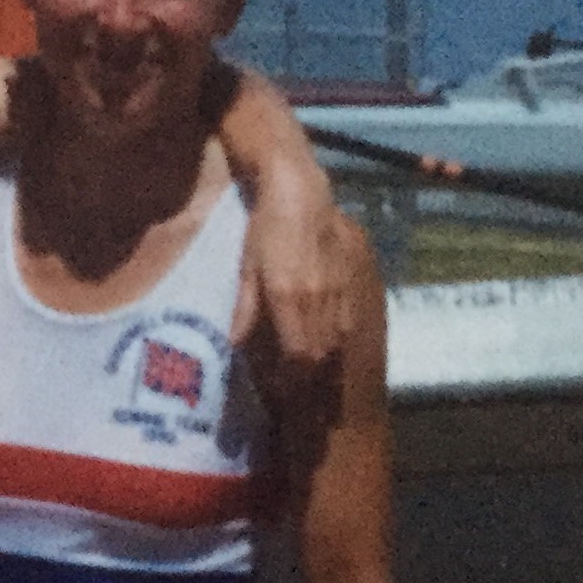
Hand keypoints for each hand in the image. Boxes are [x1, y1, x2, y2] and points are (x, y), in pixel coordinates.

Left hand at [233, 168, 358, 381]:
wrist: (300, 192)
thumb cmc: (264, 228)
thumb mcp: (247, 267)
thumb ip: (244, 309)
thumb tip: (232, 345)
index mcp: (288, 297)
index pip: (298, 355)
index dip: (292, 379)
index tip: (281, 390)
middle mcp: (317, 297)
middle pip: (321, 354)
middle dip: (310, 378)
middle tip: (295, 389)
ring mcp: (337, 288)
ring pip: (338, 341)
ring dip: (326, 362)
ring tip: (311, 373)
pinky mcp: (349, 278)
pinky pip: (348, 320)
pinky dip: (338, 339)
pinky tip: (328, 343)